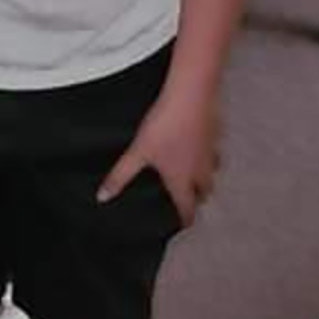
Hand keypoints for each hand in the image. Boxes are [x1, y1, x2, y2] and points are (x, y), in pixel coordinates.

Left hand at [97, 93, 219, 226]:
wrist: (191, 94)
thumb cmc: (164, 126)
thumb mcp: (138, 152)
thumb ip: (121, 176)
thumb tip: (102, 197)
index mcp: (182, 179)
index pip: (187, 206)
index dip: (186, 218)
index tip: (185, 224)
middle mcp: (201, 169)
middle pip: (205, 191)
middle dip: (198, 197)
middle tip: (190, 199)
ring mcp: (211, 150)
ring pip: (213, 171)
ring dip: (206, 177)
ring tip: (196, 175)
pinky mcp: (216, 132)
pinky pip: (215, 149)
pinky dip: (208, 153)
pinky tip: (200, 144)